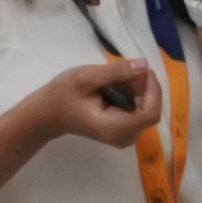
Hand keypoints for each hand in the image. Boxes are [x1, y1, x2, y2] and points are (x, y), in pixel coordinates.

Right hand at [28, 59, 160, 147]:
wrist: (48, 114)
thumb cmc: (63, 95)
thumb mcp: (86, 77)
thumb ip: (116, 72)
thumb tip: (145, 65)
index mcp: (115, 128)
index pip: (150, 113)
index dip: (153, 90)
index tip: (143, 70)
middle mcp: (124, 137)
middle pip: (149, 110)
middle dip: (143, 87)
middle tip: (124, 70)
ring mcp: (125, 137)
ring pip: (145, 110)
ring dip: (137, 90)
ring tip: (116, 78)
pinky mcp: (123, 132)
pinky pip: (138, 112)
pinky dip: (132, 96)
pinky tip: (115, 88)